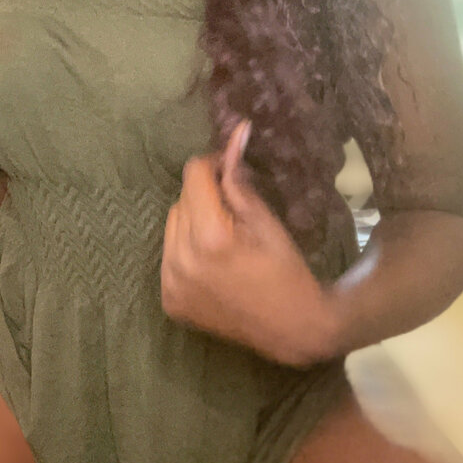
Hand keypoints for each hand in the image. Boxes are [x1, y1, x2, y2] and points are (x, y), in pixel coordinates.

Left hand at [160, 119, 336, 367]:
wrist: (293, 330)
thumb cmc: (287, 270)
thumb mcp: (266, 220)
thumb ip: (239, 180)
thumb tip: (234, 132)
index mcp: (210, 236)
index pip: (195, 175)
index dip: (213, 165)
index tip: (230, 170)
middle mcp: (182, 260)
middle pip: (181, 199)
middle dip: (203, 195)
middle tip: (232, 210)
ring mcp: (172, 283)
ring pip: (172, 225)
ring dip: (192, 221)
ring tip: (222, 237)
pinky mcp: (169, 301)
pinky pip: (169, 255)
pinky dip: (185, 250)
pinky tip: (211, 261)